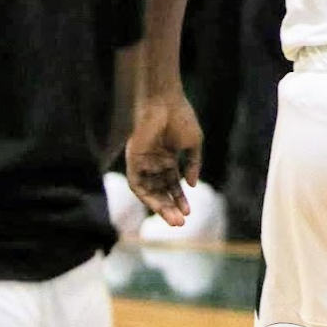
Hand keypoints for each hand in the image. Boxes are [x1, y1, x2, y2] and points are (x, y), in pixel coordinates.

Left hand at [126, 92, 202, 225]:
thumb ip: (193, 165)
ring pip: (150, 191)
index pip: (173, 185)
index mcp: (168, 159)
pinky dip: (146, 195)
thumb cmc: (182, 118)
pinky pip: (137, 183)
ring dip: (160, 206)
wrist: (165, 103)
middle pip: (161, 191)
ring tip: (172, 219)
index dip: (181, 199)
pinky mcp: (133, 161)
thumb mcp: (194, 144)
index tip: (190, 213)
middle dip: (170, 208)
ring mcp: (143, 163)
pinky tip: (158, 204)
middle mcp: (154, 163)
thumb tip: (192, 185)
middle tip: (180, 223)